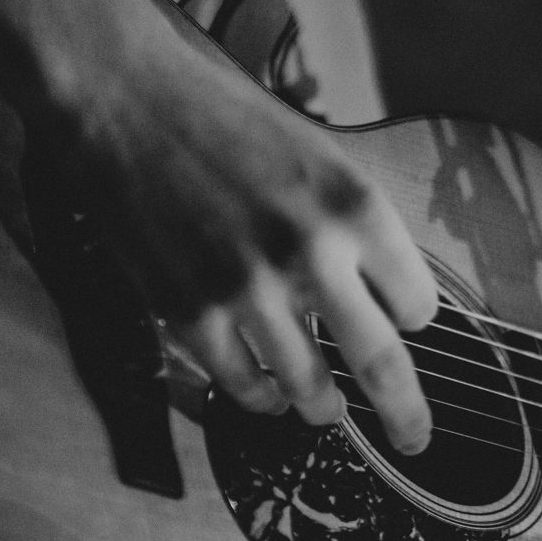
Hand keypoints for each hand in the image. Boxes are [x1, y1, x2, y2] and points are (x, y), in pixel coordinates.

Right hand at [0, 0, 437, 453]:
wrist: (124, 101)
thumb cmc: (224, 121)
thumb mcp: (319, 157)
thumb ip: (355, 228)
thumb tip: (385, 296)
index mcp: (354, 205)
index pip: (416, 304)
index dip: (412, 318)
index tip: (405, 325)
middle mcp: (309, 251)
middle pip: (381, 366)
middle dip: (404, 416)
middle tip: (414, 439)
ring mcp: (247, 288)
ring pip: (309, 390)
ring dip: (321, 410)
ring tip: (323, 412)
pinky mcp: (190, 312)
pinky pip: (242, 385)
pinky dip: (261, 399)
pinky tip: (266, 395)